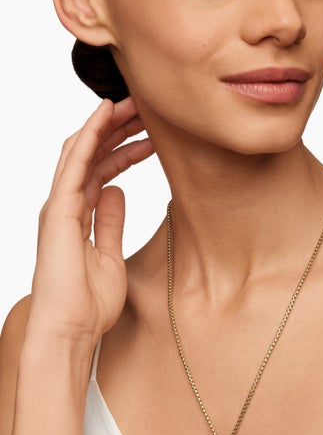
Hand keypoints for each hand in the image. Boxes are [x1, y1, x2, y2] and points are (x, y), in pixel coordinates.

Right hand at [28, 97, 154, 347]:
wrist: (71, 329)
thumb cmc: (88, 303)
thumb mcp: (110, 255)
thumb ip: (110, 221)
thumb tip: (117, 192)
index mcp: (79, 216)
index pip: (101, 171)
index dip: (124, 150)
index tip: (151, 136)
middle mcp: (67, 205)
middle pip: (92, 156)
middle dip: (118, 131)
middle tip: (146, 111)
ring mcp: (60, 206)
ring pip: (83, 151)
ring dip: (107, 125)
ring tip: (133, 105)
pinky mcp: (58, 210)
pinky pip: (74, 163)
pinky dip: (89, 135)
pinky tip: (105, 114)